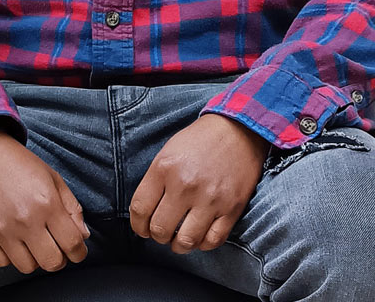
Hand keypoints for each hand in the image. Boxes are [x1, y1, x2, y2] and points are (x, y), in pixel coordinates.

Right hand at [0, 132, 90, 273]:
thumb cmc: (17, 162)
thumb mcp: (52, 176)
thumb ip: (71, 207)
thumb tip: (82, 235)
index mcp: (46, 202)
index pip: (72, 243)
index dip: (79, 251)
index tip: (76, 250)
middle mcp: (25, 220)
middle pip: (52, 262)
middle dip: (60, 258)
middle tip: (56, 246)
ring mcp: (2, 230)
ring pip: (28, 267)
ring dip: (35, 258)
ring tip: (32, 241)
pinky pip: (3, 262)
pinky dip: (10, 256)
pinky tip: (12, 239)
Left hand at [129, 113, 269, 253]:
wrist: (237, 130)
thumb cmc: (199, 140)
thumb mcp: (168, 151)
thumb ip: (155, 180)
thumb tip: (146, 212)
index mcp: (164, 168)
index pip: (140, 209)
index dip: (137, 225)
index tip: (141, 228)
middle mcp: (185, 185)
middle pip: (160, 229)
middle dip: (157, 236)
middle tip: (161, 232)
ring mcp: (209, 199)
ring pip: (186, 241)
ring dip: (178, 245)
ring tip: (178, 239)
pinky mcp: (231, 209)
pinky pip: (212, 241)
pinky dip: (202, 244)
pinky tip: (198, 237)